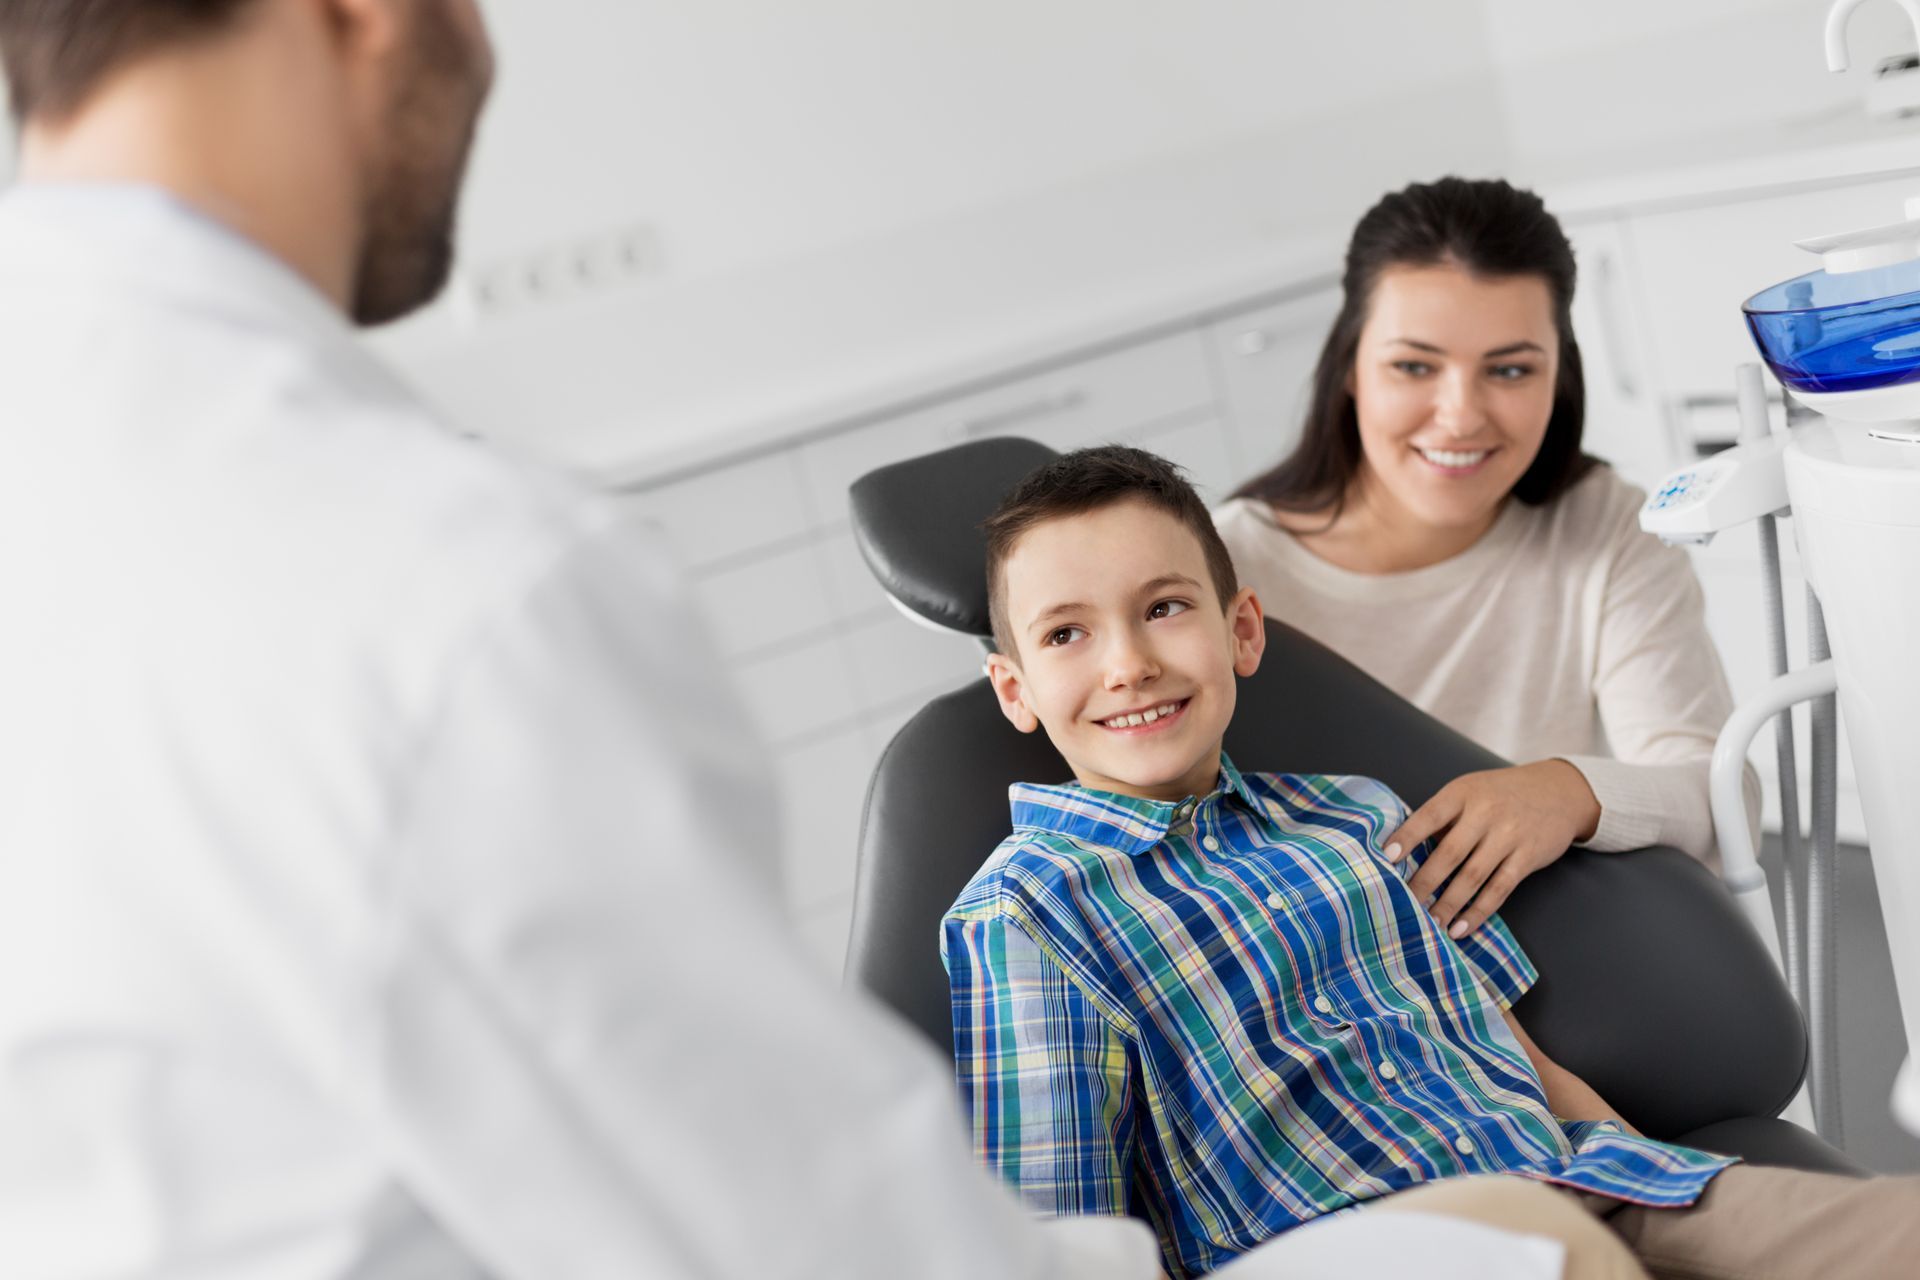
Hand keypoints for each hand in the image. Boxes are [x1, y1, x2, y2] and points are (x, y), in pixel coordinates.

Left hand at [1385, 760, 1600, 940]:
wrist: (1559, 791)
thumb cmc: (1500, 795)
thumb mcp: (1469, 792)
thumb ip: (1442, 818)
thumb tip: (1405, 854)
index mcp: (1462, 794)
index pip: (1429, 816)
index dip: (1407, 836)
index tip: (1386, 857)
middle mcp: (1485, 813)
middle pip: (1449, 853)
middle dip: (1423, 882)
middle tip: (1401, 905)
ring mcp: (1509, 836)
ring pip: (1472, 876)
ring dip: (1448, 904)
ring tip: (1429, 924)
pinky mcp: (1527, 857)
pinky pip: (1499, 889)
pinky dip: (1477, 912)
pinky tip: (1460, 928)